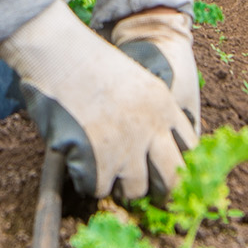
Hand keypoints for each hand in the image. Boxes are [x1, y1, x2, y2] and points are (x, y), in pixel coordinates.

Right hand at [0, 1, 192, 204]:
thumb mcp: (136, 81)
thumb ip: (151, 112)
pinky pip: (97, 188)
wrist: (57, 52)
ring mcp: (125, 146)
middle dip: (162, 193)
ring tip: (104, 169)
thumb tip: (156, 152)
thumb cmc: (88, 63)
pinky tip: (79, 161)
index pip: (191, 149)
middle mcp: (151, 128)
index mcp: (165, 105)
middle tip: (148, 194)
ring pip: (135, 190)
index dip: (182, 166)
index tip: (169, 175)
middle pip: (172, 179)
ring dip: (119, 186)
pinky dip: (87, 180)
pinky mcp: (97, 160)